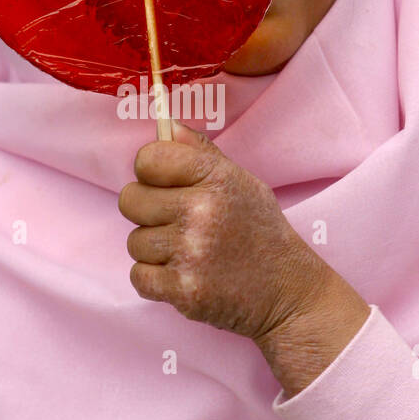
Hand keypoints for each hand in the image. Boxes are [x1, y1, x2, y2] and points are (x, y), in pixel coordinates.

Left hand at [119, 121, 370, 392]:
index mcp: (216, 179)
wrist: (287, 292)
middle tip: (172, 222)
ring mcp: (191, 253)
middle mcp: (202, 212)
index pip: (148, 158)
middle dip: (146, 212)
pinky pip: (138, 277)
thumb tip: (167, 126)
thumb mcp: (242, 183)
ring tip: (185, 253)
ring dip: (154, 250)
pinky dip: (154, 280)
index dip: (150, 172)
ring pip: (134, 242)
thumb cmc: (261, 233)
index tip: (163, 185)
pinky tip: (180, 276)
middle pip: (130, 200)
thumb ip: (202, 154)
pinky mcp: (184, 290)